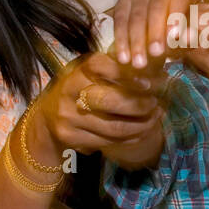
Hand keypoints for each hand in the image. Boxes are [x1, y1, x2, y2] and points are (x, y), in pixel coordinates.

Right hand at [36, 52, 164, 165]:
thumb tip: (159, 74)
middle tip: (156, 104)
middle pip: (111, 101)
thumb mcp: (94, 74)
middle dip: (140, 105)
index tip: (151, 83)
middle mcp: (69, 90)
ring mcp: (68, 116)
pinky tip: (141, 132)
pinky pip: (108, 141)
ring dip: (141, 125)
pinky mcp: (71, 137)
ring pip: (113, 126)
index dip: (129, 76)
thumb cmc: (81, 89)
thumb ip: (120, 72)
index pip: (104, 67)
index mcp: (78, 70)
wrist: (48, 116)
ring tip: (154, 119)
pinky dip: (131, 138)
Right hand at [109, 0, 190, 72]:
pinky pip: (120, 20)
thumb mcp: (186, 39)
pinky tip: (124, 56)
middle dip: (155, 32)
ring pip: (137, 16)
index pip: (178, 1)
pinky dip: (121, 40)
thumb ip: (189, 38)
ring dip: (137, 40)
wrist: (156, 38)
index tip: (174, 36)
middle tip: (155, 52)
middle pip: (156, 7)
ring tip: (139, 62)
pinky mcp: (123, 4)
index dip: (176, 17)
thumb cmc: (175, 37)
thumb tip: (188, 37)